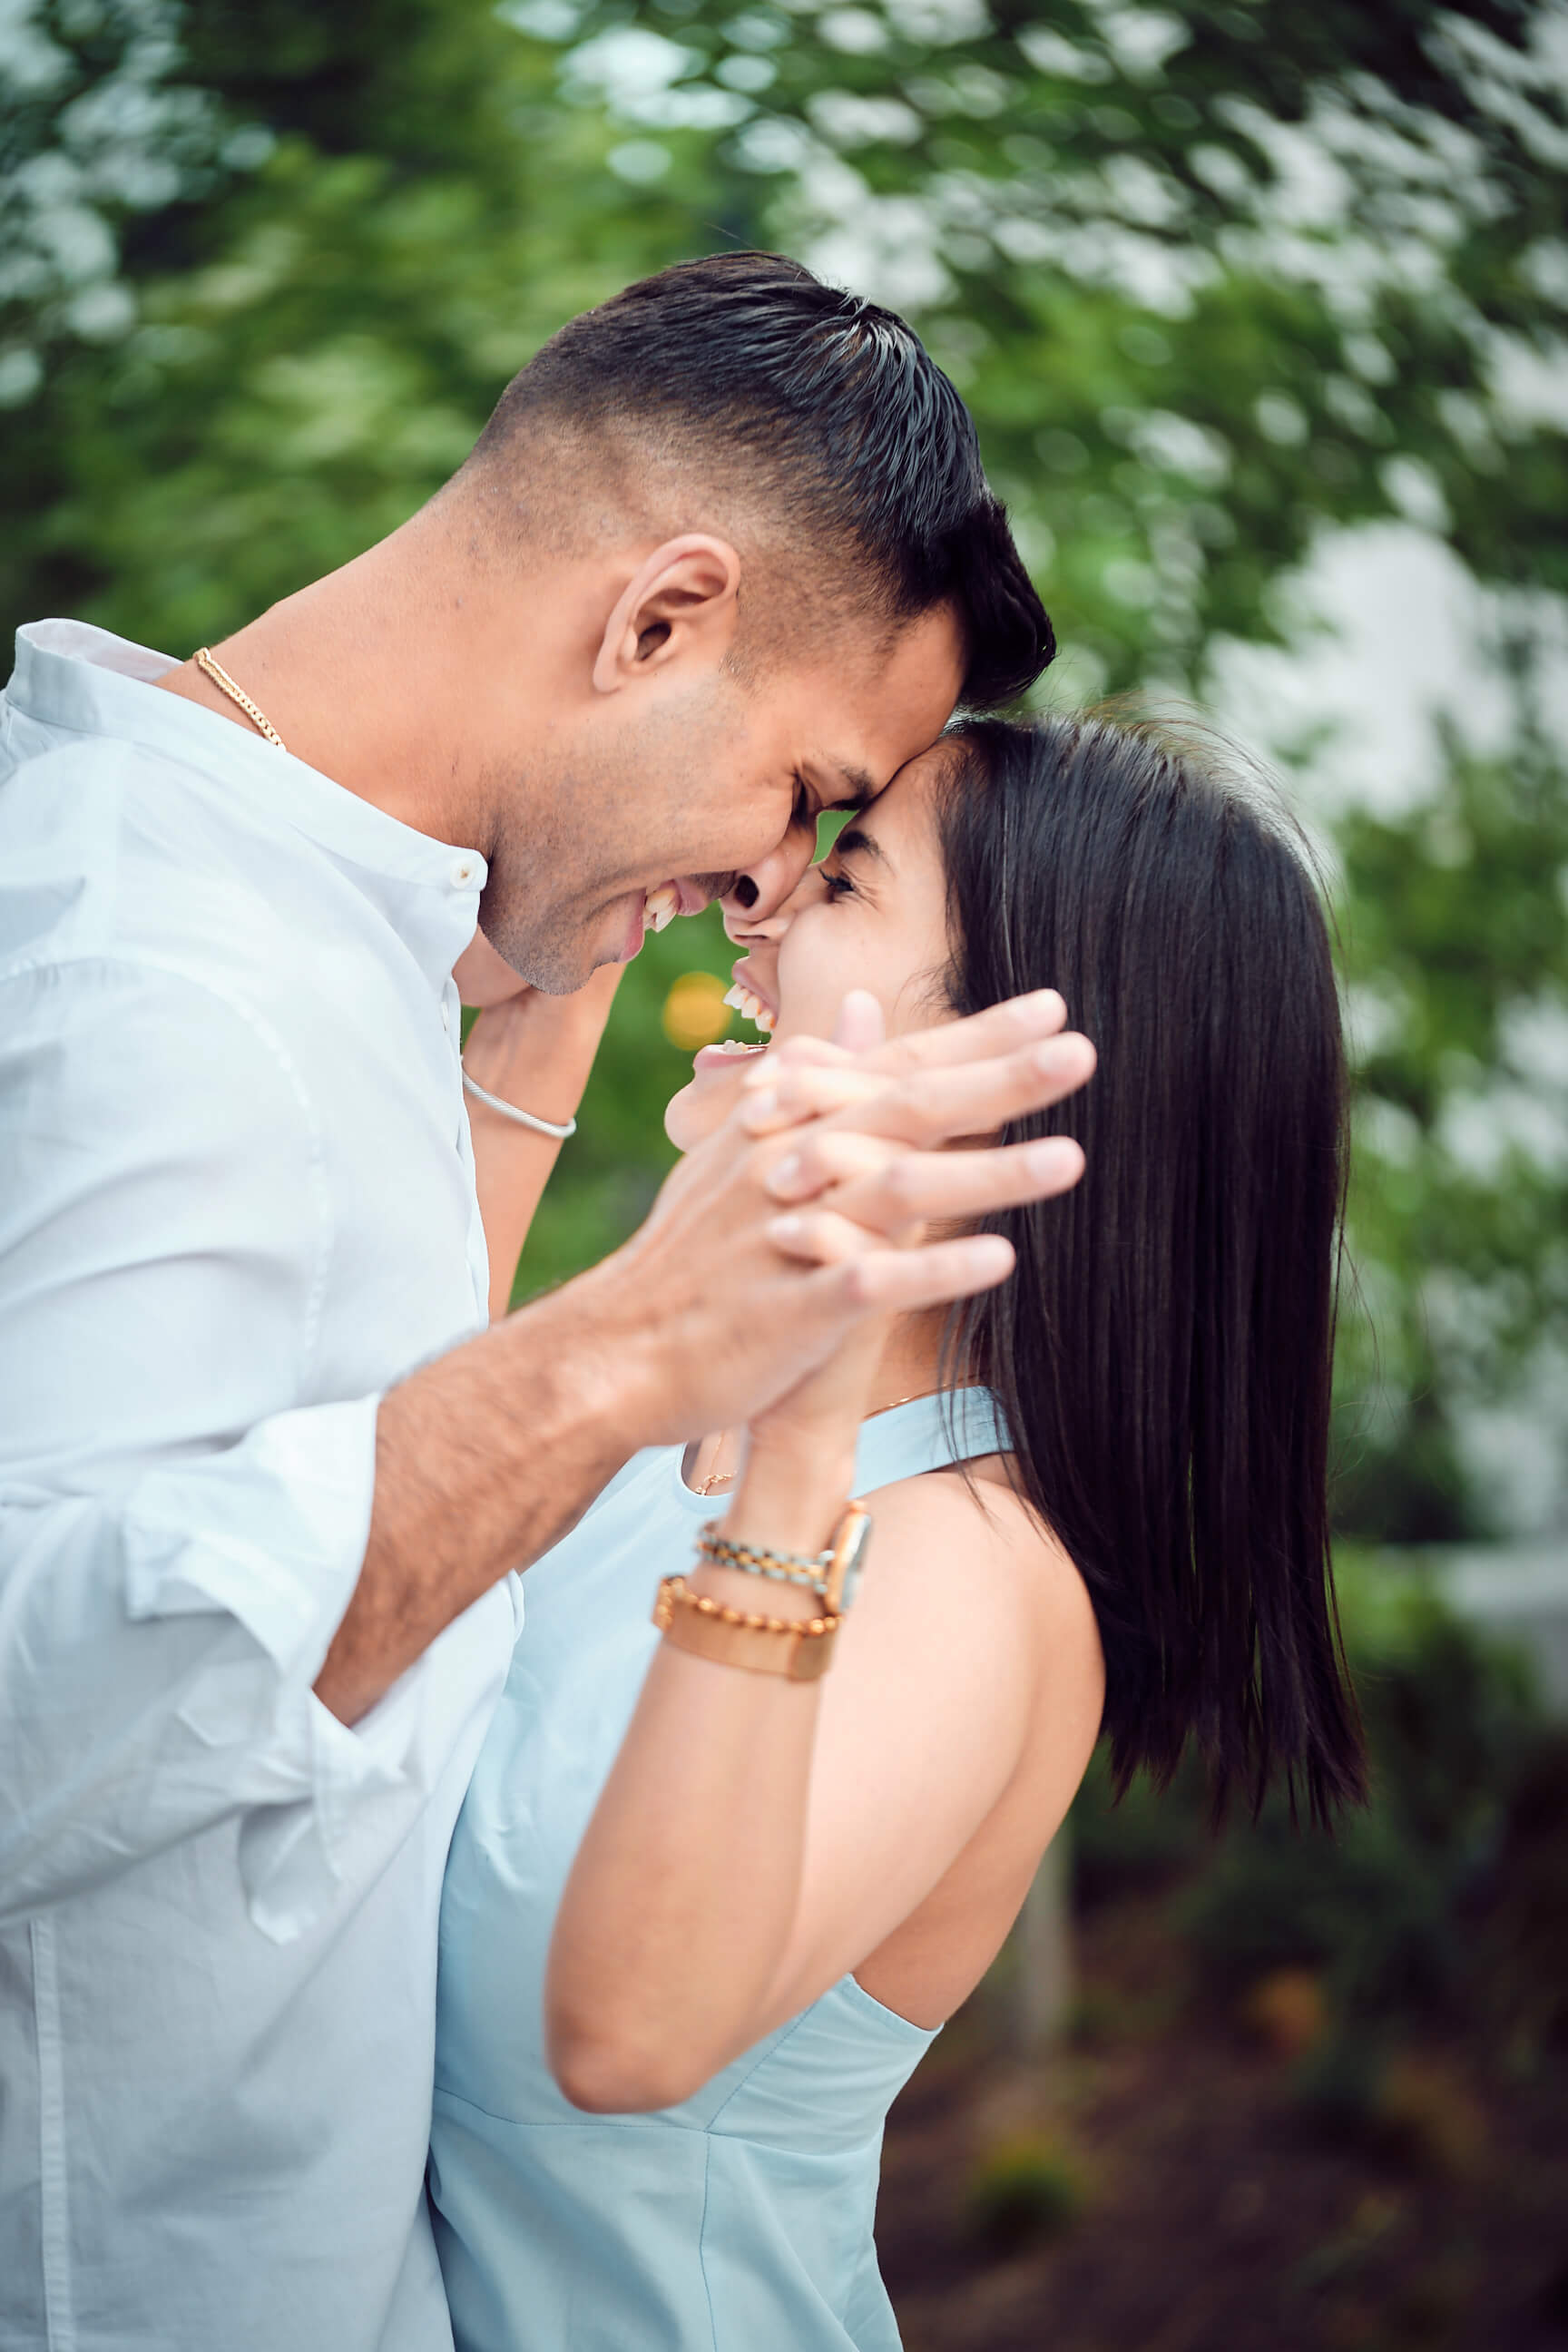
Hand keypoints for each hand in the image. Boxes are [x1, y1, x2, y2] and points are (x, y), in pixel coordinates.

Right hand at [581, 986, 1092, 1449]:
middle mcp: (791, 1165)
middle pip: (906, 1109)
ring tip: (1072, 1160)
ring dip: (987, 1174)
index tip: (1053, 1009)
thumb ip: (817, 1079)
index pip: (896, 1067)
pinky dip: (933, 1270)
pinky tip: (1001, 1261)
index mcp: (791, 1126)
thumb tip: (862, 1002)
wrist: (619, 1351)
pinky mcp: (789, 1308)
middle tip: (1083, 1052)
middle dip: (998, 1079)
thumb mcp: (746, 1148)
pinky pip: (868, 1282)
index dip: (975, 1038)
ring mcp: (787, 1234)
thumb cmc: (696, 1254)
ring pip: (897, 1189)